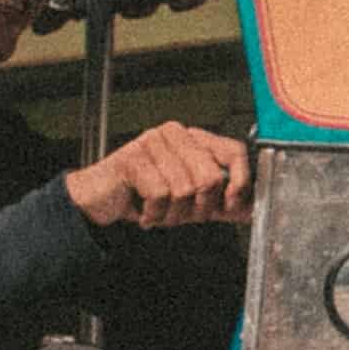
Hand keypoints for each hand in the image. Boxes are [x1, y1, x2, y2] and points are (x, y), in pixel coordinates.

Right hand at [67, 120, 253, 231]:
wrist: (98, 203)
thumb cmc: (142, 196)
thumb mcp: (189, 202)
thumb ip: (219, 203)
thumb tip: (250, 209)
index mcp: (192, 138)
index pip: (233, 150)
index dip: (239, 181)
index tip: (231, 205)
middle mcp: (175, 134)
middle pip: (210, 177)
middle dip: (197, 208)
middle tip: (178, 214)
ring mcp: (152, 143)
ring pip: (185, 190)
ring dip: (171, 215)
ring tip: (157, 212)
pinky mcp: (133, 158)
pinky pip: (161, 195)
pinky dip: (153, 214)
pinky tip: (143, 213)